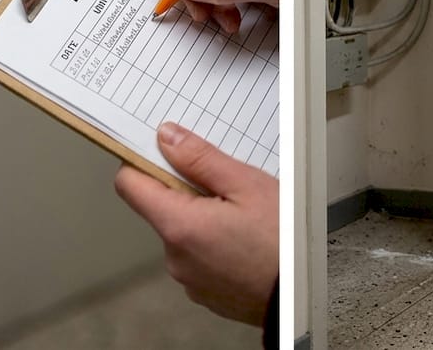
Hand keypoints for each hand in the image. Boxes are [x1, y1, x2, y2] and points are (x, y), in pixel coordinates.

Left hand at [114, 123, 278, 326]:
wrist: (302, 294)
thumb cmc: (284, 241)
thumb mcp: (248, 185)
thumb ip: (201, 159)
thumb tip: (167, 138)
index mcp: (179, 225)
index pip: (130, 185)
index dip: (144, 163)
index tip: (166, 153)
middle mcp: (175, 256)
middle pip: (162, 209)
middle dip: (190, 192)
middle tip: (230, 187)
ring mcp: (188, 278)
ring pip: (184, 233)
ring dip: (205, 220)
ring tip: (246, 219)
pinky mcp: (204, 292)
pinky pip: (199, 258)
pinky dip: (215, 245)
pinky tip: (246, 242)